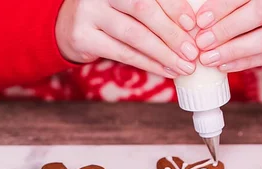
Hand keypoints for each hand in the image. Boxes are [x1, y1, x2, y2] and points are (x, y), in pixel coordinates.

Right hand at [56, 0, 199, 77]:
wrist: (68, 25)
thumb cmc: (111, 12)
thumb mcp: (129, 2)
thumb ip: (155, 7)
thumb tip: (192, 25)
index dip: (174, 6)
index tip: (193, 24)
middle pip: (143, 10)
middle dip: (171, 33)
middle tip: (192, 52)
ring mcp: (88, 13)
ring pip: (134, 35)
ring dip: (163, 53)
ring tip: (183, 66)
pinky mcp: (82, 37)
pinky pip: (122, 53)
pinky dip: (147, 64)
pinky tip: (165, 70)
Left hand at [194, 0, 261, 71]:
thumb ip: (234, 1)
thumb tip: (201, 13)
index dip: (224, 6)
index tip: (201, 20)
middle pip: (261, 13)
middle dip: (227, 30)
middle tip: (202, 43)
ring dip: (235, 52)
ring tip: (210, 59)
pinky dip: (248, 62)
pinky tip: (227, 65)